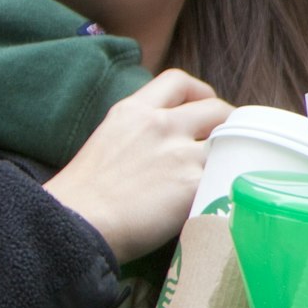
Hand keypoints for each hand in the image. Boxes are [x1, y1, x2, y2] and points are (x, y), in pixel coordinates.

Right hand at [45, 70, 227, 260]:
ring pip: (228, 141)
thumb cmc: (80, 198)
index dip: (200, 93)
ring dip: (233, 155)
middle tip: (227, 146)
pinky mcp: (192, 183)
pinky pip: (226, 174)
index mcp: (132, 111)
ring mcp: (178, 152)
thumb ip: (136, 137)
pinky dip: (228, 183)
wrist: (74, 226)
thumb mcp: (105, 144)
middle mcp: (159, 124)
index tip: (203, 111)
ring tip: (230, 173)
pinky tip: (225, 196)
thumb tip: (157, 152)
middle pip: (215, 108)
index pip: (178, 81)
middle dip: (227, 125)